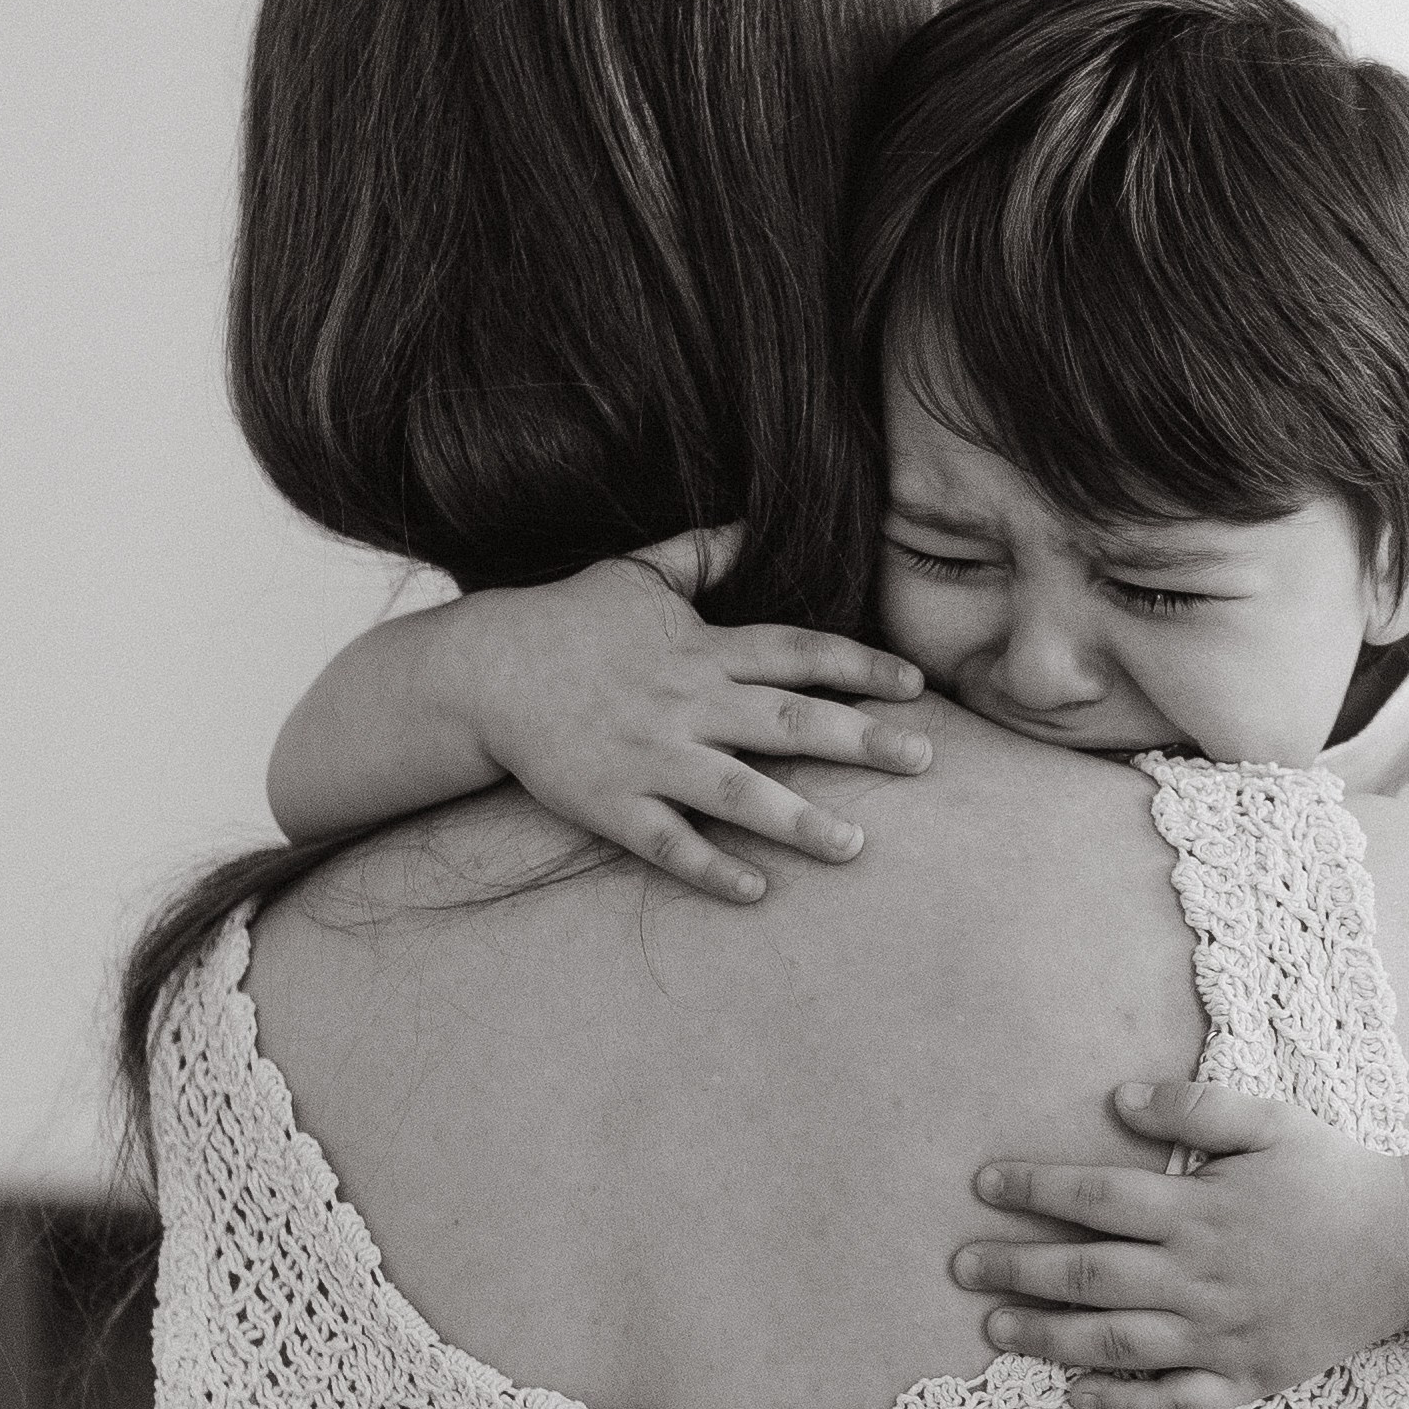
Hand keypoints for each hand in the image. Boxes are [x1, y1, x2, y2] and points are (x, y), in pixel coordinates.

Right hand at [467, 524, 931, 901]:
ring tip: (856, 845)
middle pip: (788, 722)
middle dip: (861, 740)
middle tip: (926, 759)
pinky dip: (711, 868)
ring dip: (799, 820)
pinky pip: (667, 842)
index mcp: (703, 648)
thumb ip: (707, 549)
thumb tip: (760, 516)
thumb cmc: (569, 619)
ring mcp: (648, 756)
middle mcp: (686, 701)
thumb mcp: (640, 572)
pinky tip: (757, 892)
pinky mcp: (610, 803)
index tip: (917, 686)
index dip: (861, 666)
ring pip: (737, 792)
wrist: (482, 669)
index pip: (799, 652)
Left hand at [952, 1079, 1408, 1408]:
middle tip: (959, 1264)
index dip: (1035, 1189)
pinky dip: (1119, 1404)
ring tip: (993, 1327)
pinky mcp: (1245, 1378)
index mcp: (1200, 1208)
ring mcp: (1221, 1334)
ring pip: (1116, 1343)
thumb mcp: (1268, 1120)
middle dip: (1017, 1267)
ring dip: (1047, 1336)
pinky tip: (1072, 1394)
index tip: (984, 1183)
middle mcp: (1201, 1275)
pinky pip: (1171, 1402)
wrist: (1407, 1250)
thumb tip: (1118, 1099)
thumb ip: (1193, 1107)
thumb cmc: (1330, 1175)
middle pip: (1089, 1275)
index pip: (1097, 1198)